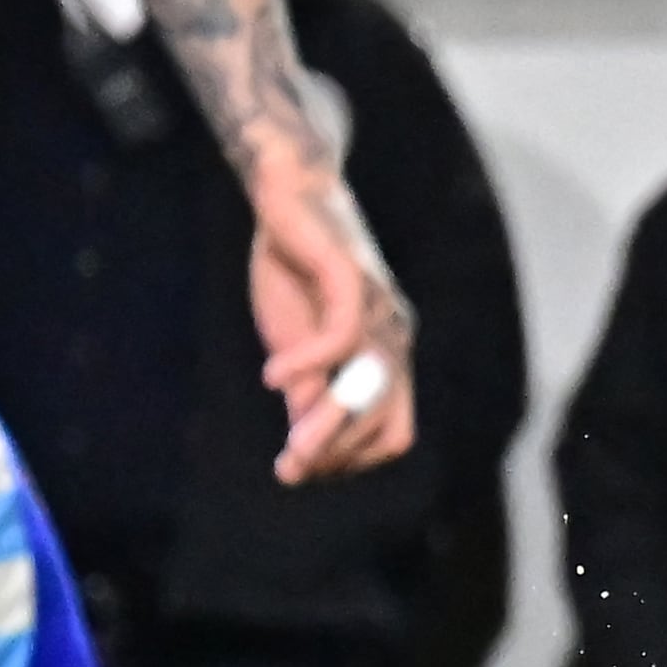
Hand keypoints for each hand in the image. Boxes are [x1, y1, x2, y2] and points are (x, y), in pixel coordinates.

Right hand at [246, 156, 417, 482]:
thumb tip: (303, 453)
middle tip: (290, 469)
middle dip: (336, 453)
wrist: (289, 197)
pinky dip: (305, 364)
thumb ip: (306, 393)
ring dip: (327, 425)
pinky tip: (272, 376)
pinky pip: (339, 338)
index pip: (392, 433)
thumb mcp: (296, 344)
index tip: (305, 470)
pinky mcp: (353, 279)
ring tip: (291, 449)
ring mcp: (378, 309)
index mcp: (388, 357)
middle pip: (381, 420)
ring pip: (365, 387)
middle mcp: (394, 337)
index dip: (352, 460)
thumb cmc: (293, 271)